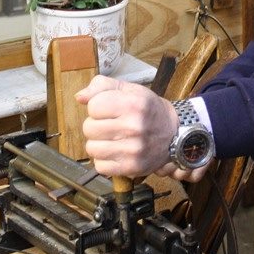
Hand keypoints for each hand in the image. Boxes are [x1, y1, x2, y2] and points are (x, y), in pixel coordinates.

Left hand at [76, 76, 210, 182]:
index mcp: (133, 103)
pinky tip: (116, 152)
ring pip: (91, 148)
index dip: (97, 107)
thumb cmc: (147, 110)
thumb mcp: (129, 90)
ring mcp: (133, 149)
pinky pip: (100, 166)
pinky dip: (104, 160)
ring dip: (98, 143)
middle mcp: (134, 126)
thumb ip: (102, 86)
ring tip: (112, 139)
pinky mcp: (132, 167)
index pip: (93, 106)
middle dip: (95, 125)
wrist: (174, 134)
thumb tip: (79, 97)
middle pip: (88, 128)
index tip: (108, 109)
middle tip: (110, 125)